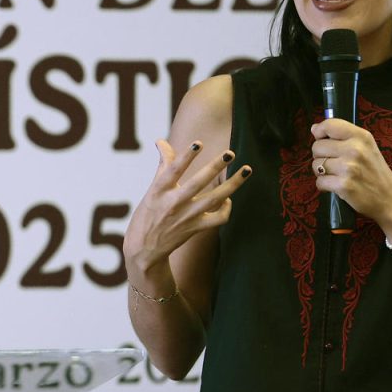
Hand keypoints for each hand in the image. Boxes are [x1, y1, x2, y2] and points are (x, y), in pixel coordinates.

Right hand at [123, 139, 250, 282]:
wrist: (144, 250)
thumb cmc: (146, 216)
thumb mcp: (152, 190)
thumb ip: (162, 165)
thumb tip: (161, 141)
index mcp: (159, 191)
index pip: (173, 170)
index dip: (186, 157)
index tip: (198, 144)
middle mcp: (173, 203)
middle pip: (198, 182)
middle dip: (215, 166)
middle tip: (230, 153)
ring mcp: (186, 216)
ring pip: (214, 198)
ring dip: (233, 184)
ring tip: (247, 170)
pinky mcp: (195, 228)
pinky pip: (218, 218)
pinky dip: (227, 208)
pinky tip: (229, 198)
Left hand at [308, 118, 391, 226]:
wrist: (389, 198)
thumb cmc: (375, 172)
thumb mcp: (367, 147)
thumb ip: (343, 136)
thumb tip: (314, 128)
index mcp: (361, 136)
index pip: (329, 125)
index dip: (319, 131)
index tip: (321, 139)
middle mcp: (355, 149)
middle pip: (317, 147)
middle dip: (321, 156)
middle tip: (335, 163)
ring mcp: (349, 168)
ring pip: (316, 165)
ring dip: (322, 172)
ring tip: (337, 175)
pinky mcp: (344, 185)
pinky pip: (319, 182)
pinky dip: (325, 186)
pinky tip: (337, 185)